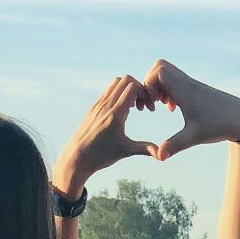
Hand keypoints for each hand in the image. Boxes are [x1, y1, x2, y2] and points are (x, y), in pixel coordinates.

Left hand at [56, 76, 154, 196]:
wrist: (76, 159)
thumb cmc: (101, 156)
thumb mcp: (126, 151)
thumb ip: (145, 149)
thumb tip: (163, 155)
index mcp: (115, 114)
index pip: (132, 87)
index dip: (145, 93)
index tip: (149, 108)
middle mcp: (106, 105)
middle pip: (125, 80)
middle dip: (138, 88)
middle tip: (143, 105)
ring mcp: (98, 105)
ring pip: (115, 83)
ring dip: (128, 89)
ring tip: (134, 107)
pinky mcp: (93, 108)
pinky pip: (108, 91)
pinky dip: (119, 94)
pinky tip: (123, 111)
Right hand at [141, 60, 239, 160]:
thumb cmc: (219, 126)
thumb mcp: (194, 137)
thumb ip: (174, 145)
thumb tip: (158, 156)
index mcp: (185, 90)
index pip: (159, 71)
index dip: (149, 85)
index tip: (154, 104)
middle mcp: (187, 83)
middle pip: (160, 66)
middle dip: (150, 83)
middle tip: (154, 102)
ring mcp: (192, 85)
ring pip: (168, 73)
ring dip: (160, 87)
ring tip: (163, 106)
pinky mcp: (196, 90)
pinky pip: (176, 81)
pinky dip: (169, 91)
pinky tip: (174, 108)